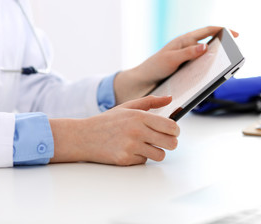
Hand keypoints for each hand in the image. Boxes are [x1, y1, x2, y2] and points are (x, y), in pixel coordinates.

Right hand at [49, 96, 179, 165]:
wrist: (84, 136)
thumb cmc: (108, 121)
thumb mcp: (128, 106)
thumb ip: (151, 101)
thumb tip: (170, 99)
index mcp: (139, 116)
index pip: (171, 126)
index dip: (176, 130)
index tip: (173, 131)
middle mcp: (137, 131)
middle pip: (171, 143)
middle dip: (170, 143)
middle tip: (163, 140)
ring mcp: (131, 146)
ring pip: (160, 155)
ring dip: (156, 151)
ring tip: (145, 145)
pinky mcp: (125, 159)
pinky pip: (144, 161)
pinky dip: (140, 157)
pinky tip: (130, 150)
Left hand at [114, 26, 238, 103]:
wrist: (143, 82)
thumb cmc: (154, 67)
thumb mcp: (171, 59)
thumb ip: (188, 53)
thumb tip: (205, 46)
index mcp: (185, 41)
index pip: (207, 32)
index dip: (222, 31)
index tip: (235, 35)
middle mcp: (188, 50)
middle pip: (210, 47)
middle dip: (221, 51)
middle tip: (229, 58)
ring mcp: (188, 62)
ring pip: (206, 61)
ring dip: (213, 66)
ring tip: (219, 72)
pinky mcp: (186, 73)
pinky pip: (200, 73)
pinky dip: (206, 75)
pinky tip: (207, 82)